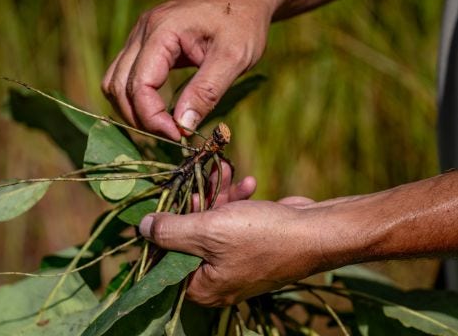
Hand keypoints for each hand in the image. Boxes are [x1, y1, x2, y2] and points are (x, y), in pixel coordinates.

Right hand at [102, 0, 272, 139]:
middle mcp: (142, 30)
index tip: (178, 135)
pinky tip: (160, 111)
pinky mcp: (145, 42)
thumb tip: (181, 126)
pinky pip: (126, 74)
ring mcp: (140, 35)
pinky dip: (136, 97)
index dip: (152, 117)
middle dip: (139, 118)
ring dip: (132, 109)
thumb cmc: (244, 22)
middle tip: (171, 135)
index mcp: (161, 30)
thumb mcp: (234, 58)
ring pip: (115, 81)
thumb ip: (206, 91)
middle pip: (117, 85)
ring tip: (163, 126)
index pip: (138, 84)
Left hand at [139, 162, 327, 306]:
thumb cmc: (262, 236)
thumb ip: (170, 230)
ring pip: (212, 224)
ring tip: (222, 170)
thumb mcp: (208, 231)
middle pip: (188, 238)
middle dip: (194, 203)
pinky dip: (236, 201)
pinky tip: (248, 183)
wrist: (317, 232)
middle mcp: (216, 278)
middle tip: (195, 178)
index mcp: (201, 287)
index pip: (165, 262)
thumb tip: (141, 228)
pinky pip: (234, 221)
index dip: (160, 232)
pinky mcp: (251, 244)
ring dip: (218, 195)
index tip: (161, 203)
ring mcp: (235, 261)